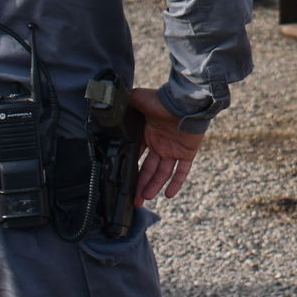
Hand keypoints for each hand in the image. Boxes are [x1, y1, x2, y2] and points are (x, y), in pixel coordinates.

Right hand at [129, 87, 205, 204]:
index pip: (137, 154)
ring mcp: (173, 149)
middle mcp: (160, 144)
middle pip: (148, 169)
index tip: (122, 178)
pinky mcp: (187, 152)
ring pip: (162, 173)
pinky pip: (182, 171)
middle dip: (140, 184)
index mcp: (148, 134)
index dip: (130, 166)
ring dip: (154, 185)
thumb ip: (125, 101)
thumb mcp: (139, 98)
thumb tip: (109, 98)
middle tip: (134, 199)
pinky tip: (169, 194)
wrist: (185, 101)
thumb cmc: (162, 99)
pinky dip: (176, 182)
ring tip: (144, 198)